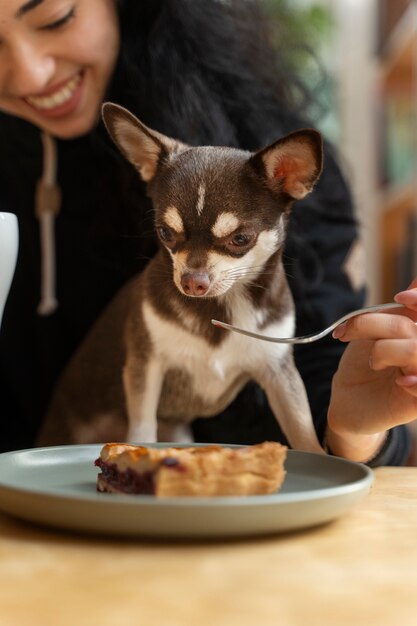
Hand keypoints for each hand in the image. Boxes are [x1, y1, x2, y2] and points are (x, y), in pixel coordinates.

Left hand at [326, 280, 416, 461]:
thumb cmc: (361, 364)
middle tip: (349, 332)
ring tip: (374, 362)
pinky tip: (401, 383)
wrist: (346, 400)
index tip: (402, 297)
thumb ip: (393, 311)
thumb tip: (415, 283)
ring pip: (415, 350)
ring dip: (385, 351)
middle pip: (411, 326)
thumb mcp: (371, 331)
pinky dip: (413, 381)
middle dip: (378, 324)